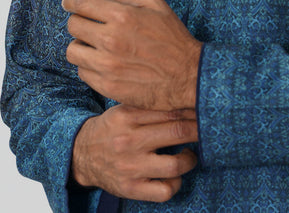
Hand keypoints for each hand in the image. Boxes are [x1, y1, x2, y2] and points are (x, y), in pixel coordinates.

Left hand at [63, 0, 202, 110]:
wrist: (189, 76)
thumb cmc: (173, 38)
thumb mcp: (155, 5)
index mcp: (122, 15)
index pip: (80, 4)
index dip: (71, 2)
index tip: (69, 3)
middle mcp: (110, 39)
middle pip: (73, 26)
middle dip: (79, 22)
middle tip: (88, 25)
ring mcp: (107, 65)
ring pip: (72, 51)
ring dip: (81, 46)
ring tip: (94, 46)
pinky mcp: (107, 85)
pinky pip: (82, 72)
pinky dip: (89, 66)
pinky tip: (103, 63)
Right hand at [71, 104, 198, 201]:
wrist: (82, 154)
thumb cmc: (111, 128)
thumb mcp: (123, 109)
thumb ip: (148, 105)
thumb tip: (184, 99)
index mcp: (128, 115)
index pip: (169, 110)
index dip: (191, 110)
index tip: (203, 108)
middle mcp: (130, 140)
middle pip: (176, 132)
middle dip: (198, 129)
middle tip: (206, 127)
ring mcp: (131, 166)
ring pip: (175, 164)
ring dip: (190, 159)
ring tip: (189, 154)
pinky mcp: (131, 188)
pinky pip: (165, 190)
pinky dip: (176, 183)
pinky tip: (174, 175)